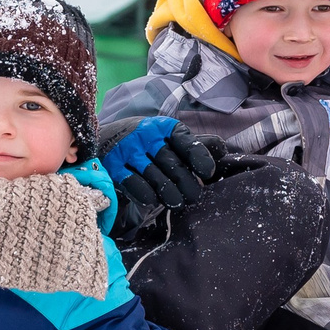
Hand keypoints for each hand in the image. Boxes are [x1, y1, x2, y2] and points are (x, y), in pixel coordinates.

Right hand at [98, 117, 222, 215]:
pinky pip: (132, 182)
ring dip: (169, 192)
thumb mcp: (169, 139)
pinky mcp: (114, 166)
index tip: (208, 173)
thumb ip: (195, 145)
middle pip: (172, 163)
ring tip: (177, 202)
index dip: (199, 157)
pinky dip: (145, 193)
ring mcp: (128, 150)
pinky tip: (153, 200)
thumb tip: (223, 150)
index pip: (185, 141)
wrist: (107, 139)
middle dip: (186, 183)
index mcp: (165, 128)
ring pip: (154, 175)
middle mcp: (146, 135)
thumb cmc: (148, 142)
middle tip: (194, 196)